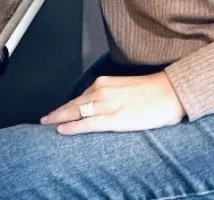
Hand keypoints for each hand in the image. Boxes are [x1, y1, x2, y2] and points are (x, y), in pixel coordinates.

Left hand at [40, 72, 185, 134]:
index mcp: (104, 82)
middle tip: (43, 120)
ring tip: (47, 124)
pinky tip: (61, 129)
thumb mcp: (125, 89)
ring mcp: (106, 104)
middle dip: (57, 112)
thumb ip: (110, 95)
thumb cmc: (152, 91)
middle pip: (72, 104)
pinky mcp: (113, 118)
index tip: (55, 111)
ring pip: (75, 112)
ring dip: (59, 118)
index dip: (65, 106)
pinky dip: (72, 126)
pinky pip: (87, 123)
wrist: (170, 92)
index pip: (79, 97)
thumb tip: (99, 105)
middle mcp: (101, 90)